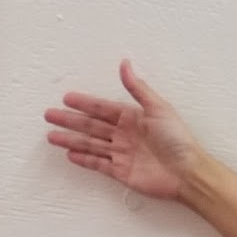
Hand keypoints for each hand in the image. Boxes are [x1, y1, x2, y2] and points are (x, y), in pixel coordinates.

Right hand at [44, 60, 204, 200]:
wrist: (186, 172)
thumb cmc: (178, 139)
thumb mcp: (158, 108)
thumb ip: (137, 88)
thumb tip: (125, 64)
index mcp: (132, 117)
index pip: (102, 108)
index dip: (84, 103)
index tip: (66, 98)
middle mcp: (124, 134)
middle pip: (91, 126)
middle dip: (69, 120)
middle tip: (50, 115)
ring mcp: (121, 154)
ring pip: (90, 144)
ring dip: (70, 140)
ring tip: (52, 136)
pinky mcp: (120, 172)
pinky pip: (98, 164)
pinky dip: (84, 159)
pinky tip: (70, 154)